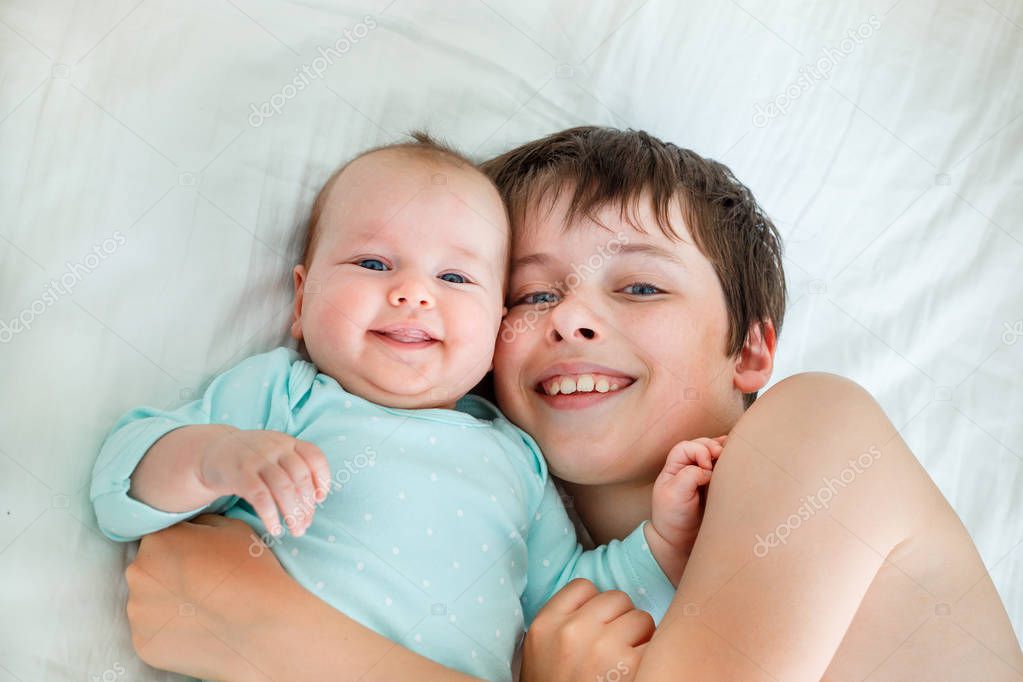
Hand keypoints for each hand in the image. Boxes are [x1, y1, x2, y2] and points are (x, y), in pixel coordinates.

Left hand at [125, 514, 293, 679]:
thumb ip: (200, 524)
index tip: (203, 562)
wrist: (264, 624)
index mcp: (156, 541)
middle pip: (149, 572)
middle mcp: (138, 574)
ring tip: (202, 611)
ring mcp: (138, 613)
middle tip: (203, 587)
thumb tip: (190, 529)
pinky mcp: (144, 644)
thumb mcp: (231, 527)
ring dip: (168, 606)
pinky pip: (153, 634)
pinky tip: (197, 631)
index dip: (184, 550)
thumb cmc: (250, 570)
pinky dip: (170, 633)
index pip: (162, 541)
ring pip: (148, 604)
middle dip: (170, 577)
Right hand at [198, 428, 331, 536]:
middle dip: (307, 505)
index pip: (315, 457)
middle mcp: (275, 447)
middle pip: (301, 478)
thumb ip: (294, 468)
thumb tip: (315, 502)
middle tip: (305, 525)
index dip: (322, 479)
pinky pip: (261, 498)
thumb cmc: (252, 459)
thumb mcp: (275, 453)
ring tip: (296, 530)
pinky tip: (275, 529)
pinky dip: (271, 516)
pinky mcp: (240, 474)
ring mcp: (257, 460)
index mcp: (288, 442)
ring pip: (284, 488)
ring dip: (293, 513)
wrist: (212, 451)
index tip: (320, 499)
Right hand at [520, 579, 653, 681]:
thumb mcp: (541, 653)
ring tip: (623, 664)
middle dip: (619, 620)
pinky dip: (652, 656)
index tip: (595, 627)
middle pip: (615, 598)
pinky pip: (656, 641)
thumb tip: (598, 605)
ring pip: (640, 617)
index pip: (583, 587)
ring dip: (639, 638)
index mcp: (545, 626)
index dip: (595, 606)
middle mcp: (573, 632)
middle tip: (611, 650)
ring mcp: (603, 649)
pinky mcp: (632, 667)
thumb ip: (561, 624)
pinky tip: (635, 673)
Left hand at [650, 436, 726, 560]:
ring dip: (723, 451)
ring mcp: (702, 476)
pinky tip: (738, 457)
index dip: (698, 451)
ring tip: (733, 454)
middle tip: (722, 456)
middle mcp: (688, 468)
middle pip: (701, 446)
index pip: (686, 447)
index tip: (705, 467)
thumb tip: (708, 468)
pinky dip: (729, 460)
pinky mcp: (715, 485)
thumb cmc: (672, 517)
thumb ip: (689, 476)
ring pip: (713, 454)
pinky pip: (722, 467)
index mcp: (674, 468)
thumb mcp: (674, 495)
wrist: (681, 541)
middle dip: (712, 447)